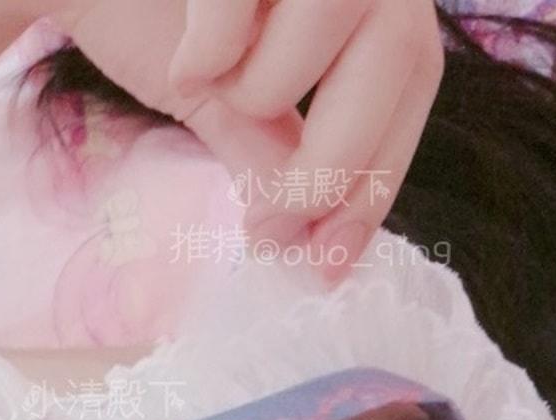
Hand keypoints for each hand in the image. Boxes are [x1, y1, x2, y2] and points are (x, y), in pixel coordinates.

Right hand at [52, 0, 444, 273]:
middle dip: (336, 158)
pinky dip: (217, 44)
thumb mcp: (220, 94)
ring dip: (267, 84)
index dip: (380, 170)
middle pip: (399, 45)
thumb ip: (268, 147)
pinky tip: (183, 58)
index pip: (412, 72)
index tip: (331, 258)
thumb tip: (302, 229)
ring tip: (205, 86)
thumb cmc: (143, 11)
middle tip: (269, 223)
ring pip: (339, 5)